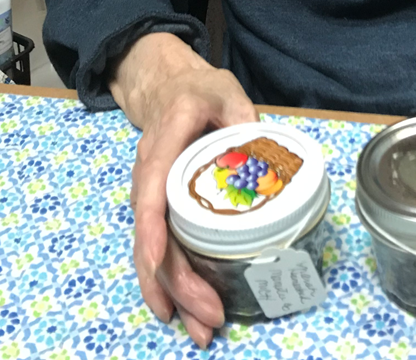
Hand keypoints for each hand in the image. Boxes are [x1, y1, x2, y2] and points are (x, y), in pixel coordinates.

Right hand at [110, 32, 258, 345]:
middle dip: (175, 278)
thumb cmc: (198, 91)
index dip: (154, 226)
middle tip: (208, 315)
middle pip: (152, 233)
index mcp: (166, 139)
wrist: (164, 87)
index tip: (158, 259)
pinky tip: (179, 310)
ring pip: (150, 248)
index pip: (152, 187)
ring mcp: (149, 192)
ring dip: (171, 290)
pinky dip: (166, 282)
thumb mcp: (226, 92)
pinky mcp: (157, 208)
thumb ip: (244, 117)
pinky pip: (156, 248)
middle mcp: (149, 171)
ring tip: (198, 329)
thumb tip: (266, 154)